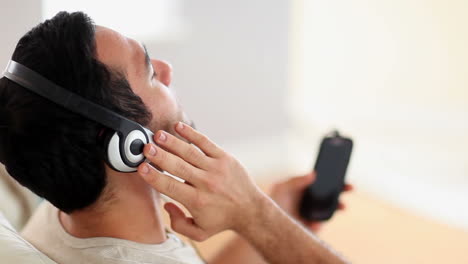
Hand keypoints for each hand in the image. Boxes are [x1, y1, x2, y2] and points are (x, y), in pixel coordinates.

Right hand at [137, 122, 267, 240]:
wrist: (250, 210)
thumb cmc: (221, 220)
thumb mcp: (199, 232)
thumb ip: (178, 223)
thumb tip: (166, 204)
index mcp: (197, 201)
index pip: (170, 186)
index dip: (154, 177)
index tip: (141, 168)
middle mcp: (206, 183)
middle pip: (178, 166)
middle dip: (160, 156)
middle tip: (145, 147)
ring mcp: (216, 168)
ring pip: (190, 152)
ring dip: (172, 142)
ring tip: (158, 135)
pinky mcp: (224, 158)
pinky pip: (205, 143)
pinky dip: (192, 134)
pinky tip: (178, 127)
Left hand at [269, 172, 352, 231]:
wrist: (267, 223)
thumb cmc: (274, 202)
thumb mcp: (282, 188)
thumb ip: (297, 181)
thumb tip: (314, 173)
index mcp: (306, 188)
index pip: (324, 181)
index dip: (334, 178)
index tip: (343, 173)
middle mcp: (312, 200)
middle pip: (331, 193)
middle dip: (342, 190)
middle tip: (350, 187)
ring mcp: (314, 213)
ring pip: (331, 208)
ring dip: (338, 206)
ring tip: (341, 206)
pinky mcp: (312, 226)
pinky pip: (320, 224)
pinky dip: (319, 223)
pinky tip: (314, 223)